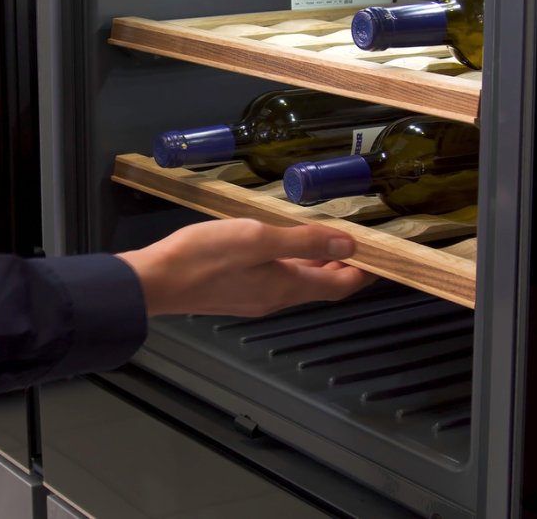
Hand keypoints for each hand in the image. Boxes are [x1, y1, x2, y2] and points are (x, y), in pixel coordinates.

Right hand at [118, 218, 375, 317]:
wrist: (156, 281)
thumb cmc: (203, 258)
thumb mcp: (259, 238)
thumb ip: (305, 240)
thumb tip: (348, 244)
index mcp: (287, 287)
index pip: (339, 285)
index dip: (363, 273)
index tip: (381, 258)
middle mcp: (274, 298)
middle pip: (320, 285)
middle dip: (341, 266)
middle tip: (356, 244)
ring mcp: (253, 298)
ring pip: (296, 282)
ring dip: (314, 263)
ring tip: (322, 239)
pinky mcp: (235, 293)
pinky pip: (274, 280)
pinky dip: (288, 264)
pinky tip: (278, 246)